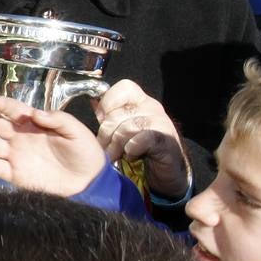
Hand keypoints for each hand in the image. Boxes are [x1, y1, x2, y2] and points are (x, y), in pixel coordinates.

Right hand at [0, 98, 105, 196]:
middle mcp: (21, 138)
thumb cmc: (84, 152)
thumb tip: (37, 114)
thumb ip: (59, 120)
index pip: (17, 111)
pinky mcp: (15, 175)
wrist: (88, 182)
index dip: (7, 106)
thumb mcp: (77, 132)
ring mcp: (16, 156)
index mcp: (35, 124)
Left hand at [93, 80, 189, 198]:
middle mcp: (152, 108)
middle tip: (105, 147)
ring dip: (117, 145)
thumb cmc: (141, 150)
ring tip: (115, 155)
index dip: (108, 102)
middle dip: (106, 133)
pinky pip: (142, 139)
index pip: (124, 87)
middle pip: (119, 113)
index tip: (101, 120)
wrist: (164, 173)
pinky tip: (131, 155)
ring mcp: (161, 123)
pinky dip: (132, 149)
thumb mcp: (121, 129)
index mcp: (140, 101)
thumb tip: (93, 102)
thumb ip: (109, 115)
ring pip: (128, 127)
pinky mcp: (166, 141)